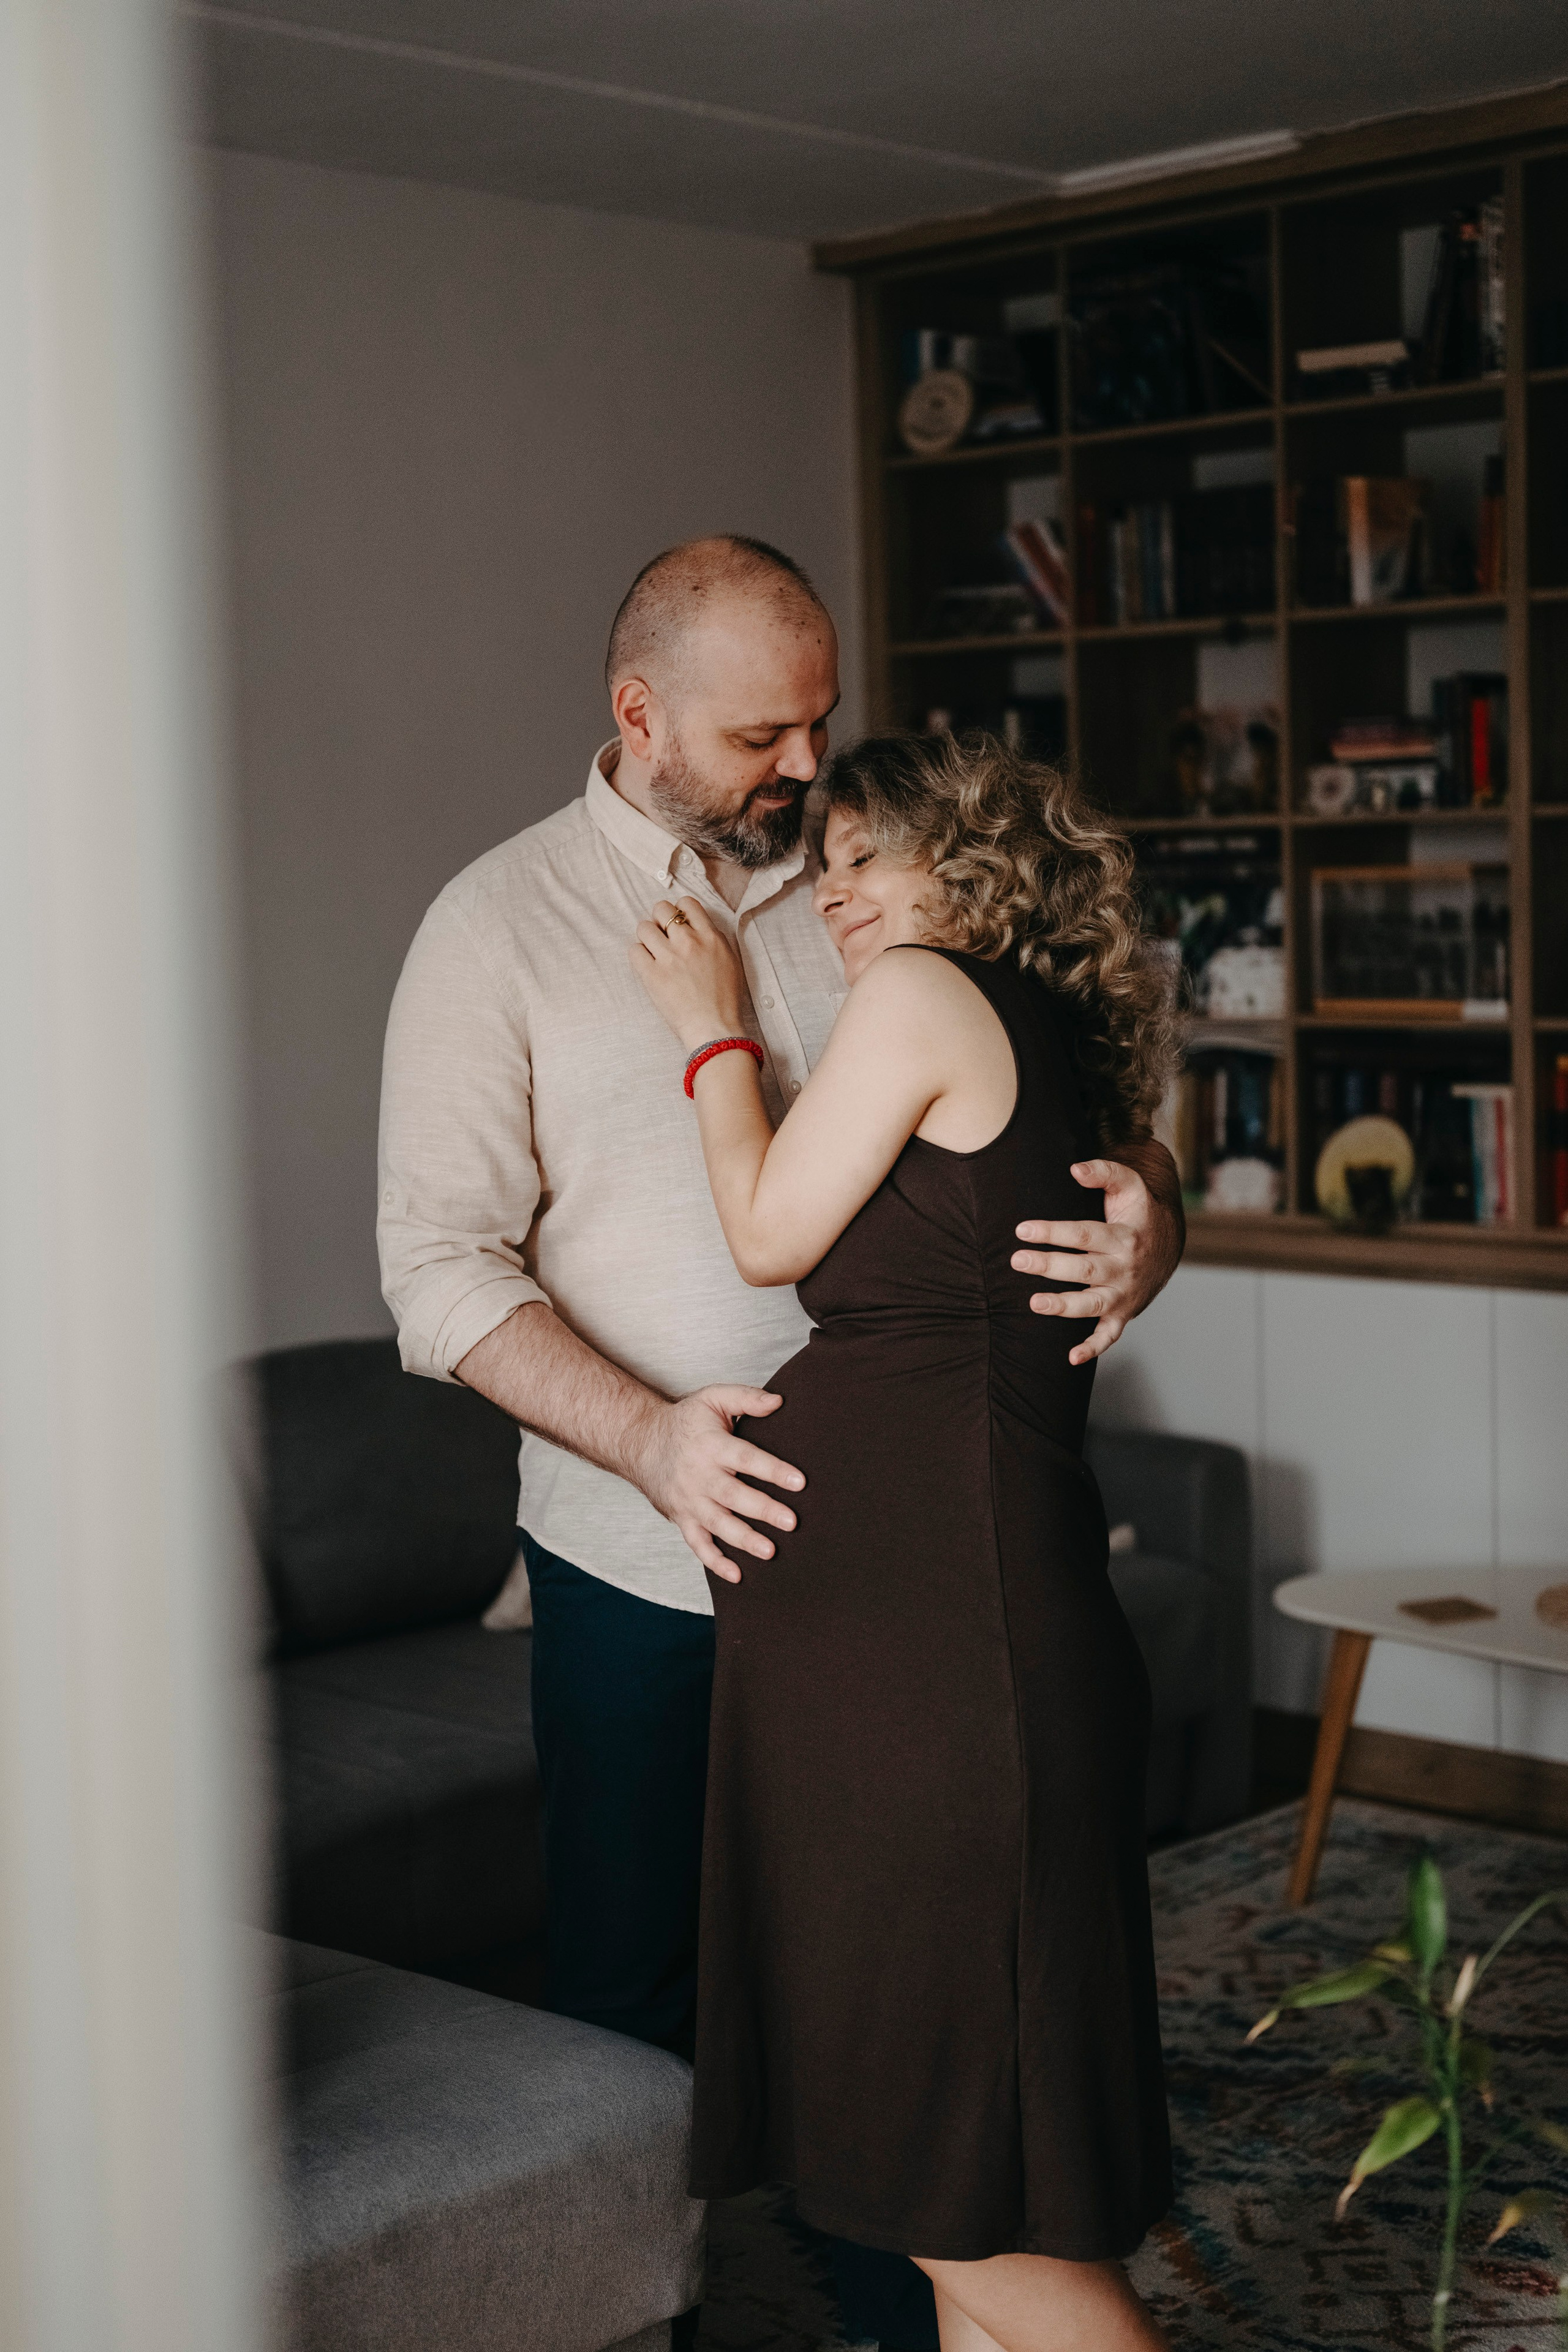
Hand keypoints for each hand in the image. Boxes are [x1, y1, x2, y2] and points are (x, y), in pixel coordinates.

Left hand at [629, 897, 745, 1050]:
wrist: (714, 1028)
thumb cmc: (724, 1000)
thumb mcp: (730, 961)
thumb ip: (714, 940)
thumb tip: (697, 928)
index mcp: (709, 937)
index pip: (687, 904)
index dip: (678, 910)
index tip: (677, 923)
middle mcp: (688, 941)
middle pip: (661, 909)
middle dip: (659, 919)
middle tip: (662, 936)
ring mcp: (668, 957)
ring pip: (644, 927)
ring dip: (646, 937)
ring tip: (653, 952)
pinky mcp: (651, 974)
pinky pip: (634, 950)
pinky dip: (638, 955)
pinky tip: (646, 965)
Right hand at [629, 1386, 804, 1581]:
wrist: (640, 1442)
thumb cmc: (686, 1421)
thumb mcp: (713, 1399)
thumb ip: (747, 1398)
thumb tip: (780, 1401)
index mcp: (711, 1446)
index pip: (746, 1458)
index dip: (772, 1470)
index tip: (799, 1482)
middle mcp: (699, 1476)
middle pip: (734, 1496)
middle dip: (763, 1510)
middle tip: (791, 1522)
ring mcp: (689, 1501)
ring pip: (718, 1524)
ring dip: (744, 1540)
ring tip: (770, 1551)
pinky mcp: (682, 1519)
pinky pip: (697, 1544)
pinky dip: (715, 1562)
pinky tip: (737, 1575)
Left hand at [1010, 1142, 1184, 1365]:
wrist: (1169, 1247)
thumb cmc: (1138, 1214)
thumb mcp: (1130, 1187)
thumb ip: (1105, 1172)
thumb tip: (1074, 1169)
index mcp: (1124, 1236)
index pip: (1084, 1234)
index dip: (1053, 1232)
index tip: (1022, 1229)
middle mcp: (1125, 1268)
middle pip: (1084, 1269)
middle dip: (1049, 1265)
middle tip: (1017, 1261)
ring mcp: (1124, 1295)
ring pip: (1093, 1304)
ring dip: (1064, 1306)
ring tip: (1034, 1303)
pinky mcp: (1123, 1315)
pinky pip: (1109, 1336)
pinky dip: (1092, 1348)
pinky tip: (1070, 1357)